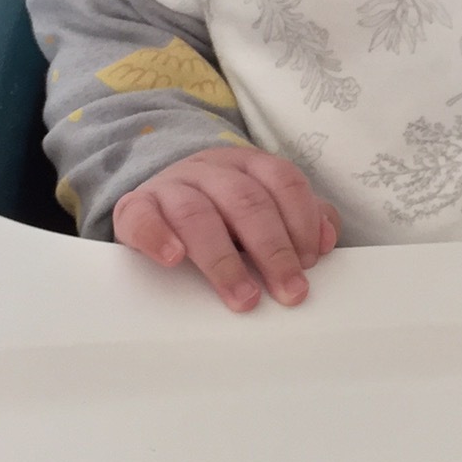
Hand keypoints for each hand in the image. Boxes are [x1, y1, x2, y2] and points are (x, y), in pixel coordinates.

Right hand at [113, 146, 338, 310]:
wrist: (155, 202)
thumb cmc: (221, 214)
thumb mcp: (263, 209)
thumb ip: (301, 218)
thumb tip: (326, 239)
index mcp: (248, 166)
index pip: (283, 181)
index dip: (301, 220)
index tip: (311, 262)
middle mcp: (211, 169)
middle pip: (246, 201)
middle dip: (273, 249)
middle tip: (289, 291)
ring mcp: (171, 186)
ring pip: (198, 213)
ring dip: (224, 259)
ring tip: (243, 296)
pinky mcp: (134, 207)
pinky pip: (142, 216)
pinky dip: (159, 237)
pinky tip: (174, 260)